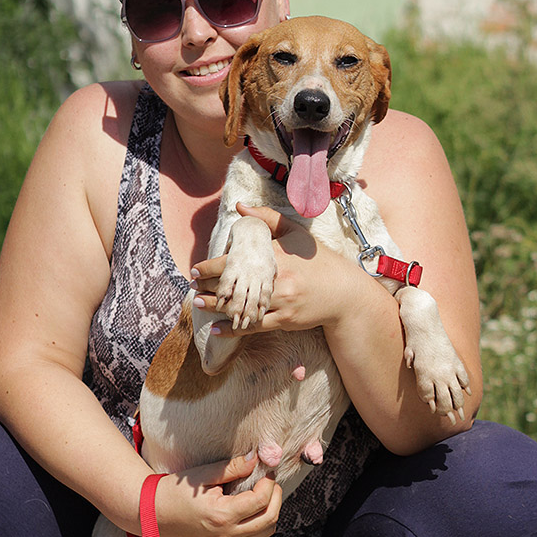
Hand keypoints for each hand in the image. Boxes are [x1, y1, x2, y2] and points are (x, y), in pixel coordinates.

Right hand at [154, 451, 281, 536]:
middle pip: (270, 519)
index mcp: (222, 515)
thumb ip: (232, 468)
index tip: (265, 470)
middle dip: (276, 497)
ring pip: (266, 532)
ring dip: (271, 511)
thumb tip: (256, 459)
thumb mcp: (202, 475)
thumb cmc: (174, 492)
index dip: (268, 483)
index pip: (261, 500)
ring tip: (263, 493)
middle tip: (269, 481)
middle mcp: (228, 534)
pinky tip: (253, 506)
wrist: (153, 515)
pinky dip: (261, 522)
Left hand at [191, 203, 347, 335]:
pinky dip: (234, 328)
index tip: (197, 269)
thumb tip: (240, 208)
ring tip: (197, 304)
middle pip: (237, 285)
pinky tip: (217, 328)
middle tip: (192, 287)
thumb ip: (267, 219)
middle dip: (210, 287)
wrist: (344, 293)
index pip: (238, 261)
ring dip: (217, 307)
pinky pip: (254, 326)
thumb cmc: (318, 260)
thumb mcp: (296, 233)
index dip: (213, 266)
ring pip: (242, 306)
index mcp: (278, 256)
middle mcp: (279, 279)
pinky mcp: (286, 320)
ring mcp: (282, 302)